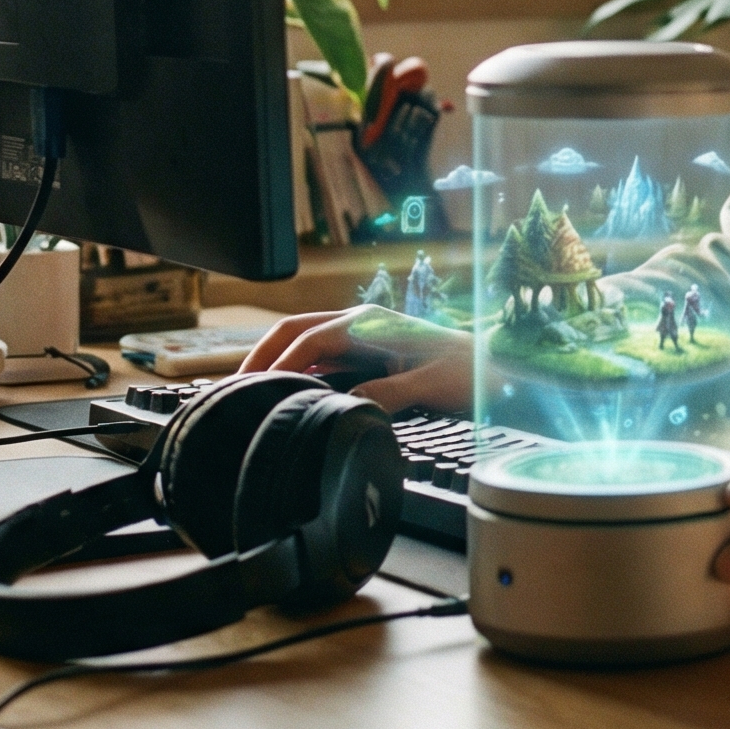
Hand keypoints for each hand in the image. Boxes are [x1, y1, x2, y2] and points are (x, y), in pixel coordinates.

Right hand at [236, 309, 472, 412]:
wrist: (497, 371)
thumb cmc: (469, 373)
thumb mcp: (430, 385)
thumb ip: (388, 394)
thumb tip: (347, 406)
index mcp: (370, 322)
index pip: (308, 336)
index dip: (278, 363)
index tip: (253, 389)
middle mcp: (360, 324)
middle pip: (294, 331)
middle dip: (261, 355)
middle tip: (232, 390)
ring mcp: (360, 338)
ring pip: (303, 345)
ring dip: (274, 364)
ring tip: (247, 396)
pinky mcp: (364, 356)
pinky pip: (318, 360)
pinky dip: (294, 374)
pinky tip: (283, 398)